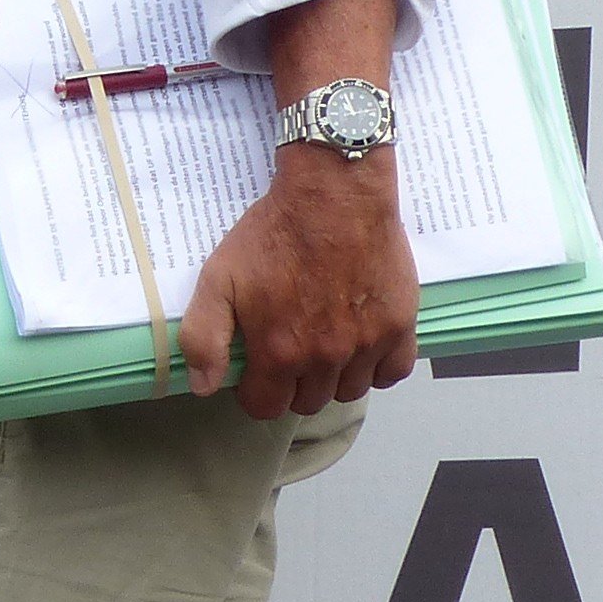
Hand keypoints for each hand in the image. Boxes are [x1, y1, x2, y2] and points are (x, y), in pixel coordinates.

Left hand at [179, 145, 416, 416]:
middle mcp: (325, 358)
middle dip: (294, 384)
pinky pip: (393, 372)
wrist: (334, 194)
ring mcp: (366, 344)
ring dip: (334, 377)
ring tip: (324, 343)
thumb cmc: (274, 233)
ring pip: (350, 391)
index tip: (257, 370)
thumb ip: (204, 337)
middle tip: (290, 348)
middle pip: (309, 402)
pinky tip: (362, 343)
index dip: (257, 392)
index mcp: (280, 352)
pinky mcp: (398, 325)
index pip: (266, 407)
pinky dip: (378, 366)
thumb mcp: (219, 277)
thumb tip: (204, 386)